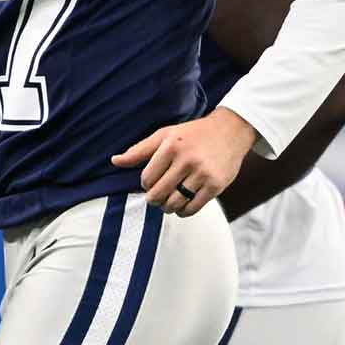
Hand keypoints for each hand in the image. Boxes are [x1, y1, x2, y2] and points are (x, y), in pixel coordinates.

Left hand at [111, 107, 256, 215]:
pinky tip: (182, 207)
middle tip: (155, 199)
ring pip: (176, 202)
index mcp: (170, 146)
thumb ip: (139, 150)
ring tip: (167, 204)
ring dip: (168, 208)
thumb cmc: (191, 134)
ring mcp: (203, 173)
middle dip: (154, 200)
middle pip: (160, 192)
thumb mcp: (164, 135)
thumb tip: (114, 161)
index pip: (147, 178)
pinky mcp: (217, 185)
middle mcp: (187, 160)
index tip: (150, 184)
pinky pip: (194, 207)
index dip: (145, 185)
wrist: (230, 131)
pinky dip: (184, 212)